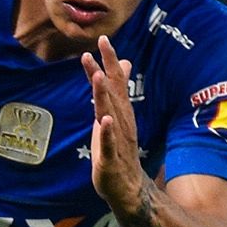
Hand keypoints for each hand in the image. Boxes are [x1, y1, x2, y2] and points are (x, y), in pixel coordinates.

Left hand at [83, 35, 144, 206]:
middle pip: (114, 91)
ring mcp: (117, 139)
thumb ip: (115, 91)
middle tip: (100, 45)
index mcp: (120, 112)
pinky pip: (109, 143)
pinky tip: (104, 121)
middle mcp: (121, 121)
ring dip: (104, 95)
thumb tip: (122, 64)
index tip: (103, 39)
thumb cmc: (118, 150)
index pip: (116, 82)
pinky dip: (107, 132)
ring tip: (97, 76)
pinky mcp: (110, 158)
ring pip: (110, 113)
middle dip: (105, 68)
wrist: (128, 187)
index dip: (109, 61)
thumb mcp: (116, 117)